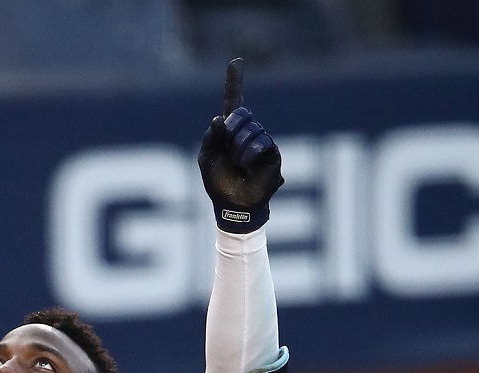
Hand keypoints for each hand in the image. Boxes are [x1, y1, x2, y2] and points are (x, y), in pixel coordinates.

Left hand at [197, 58, 283, 233]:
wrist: (233, 205)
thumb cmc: (218, 184)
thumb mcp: (206, 160)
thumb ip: (210, 138)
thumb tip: (219, 119)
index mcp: (229, 132)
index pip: (233, 103)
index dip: (234, 83)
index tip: (236, 62)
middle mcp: (246, 133)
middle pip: (243, 114)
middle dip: (232, 130)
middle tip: (229, 150)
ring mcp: (260, 141)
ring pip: (251, 129)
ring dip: (239, 149)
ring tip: (239, 165)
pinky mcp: (272, 152)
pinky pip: (262, 141)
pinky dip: (250, 154)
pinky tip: (248, 167)